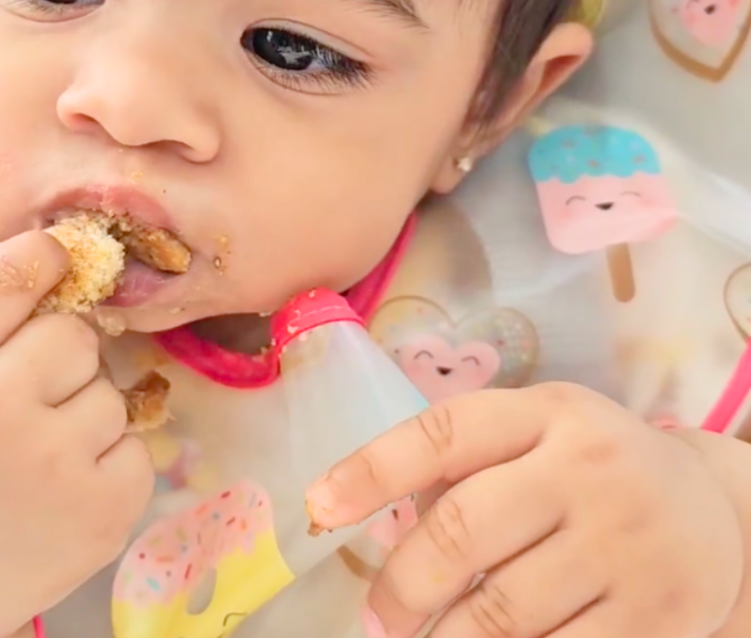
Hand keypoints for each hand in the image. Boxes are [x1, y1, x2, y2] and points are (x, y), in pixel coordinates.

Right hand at [0, 231, 154, 637]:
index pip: (4, 278)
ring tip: (35, 454)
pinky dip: (109, 460)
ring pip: (109, 388)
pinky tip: (63, 487)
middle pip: (74, 333)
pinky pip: (136, 445)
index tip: (56, 256)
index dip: (42, 256)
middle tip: (23, 397)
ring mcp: (52, 467)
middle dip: (58, 354)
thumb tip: (40, 248)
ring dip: (83, 409)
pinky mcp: (102, 514)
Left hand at [307, 384, 743, 637]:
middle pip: (464, 529)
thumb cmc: (596, 466)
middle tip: (375, 615)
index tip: (319, 505)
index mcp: (547, 414)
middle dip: (402, 582)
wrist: (718, 516)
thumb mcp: (542, 431)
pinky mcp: (657, 618)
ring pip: (505, 611)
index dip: (373, 468)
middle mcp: (586, 471)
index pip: (444, 432)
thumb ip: (470, 458)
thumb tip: (374, 512)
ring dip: (444, 636)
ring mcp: (623, 547)